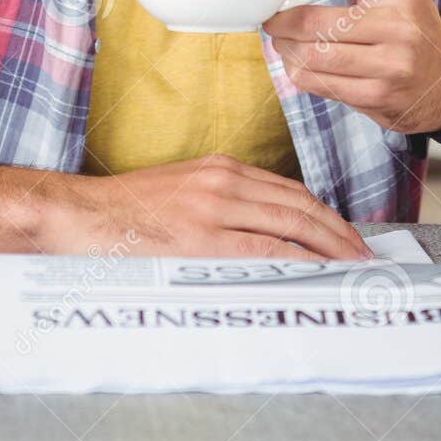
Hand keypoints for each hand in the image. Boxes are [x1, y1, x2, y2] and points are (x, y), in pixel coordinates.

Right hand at [38, 153, 373, 261]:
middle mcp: (223, 181)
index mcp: (219, 169)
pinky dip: (297, 258)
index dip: (324, 216)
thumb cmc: (121, 215)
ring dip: (329, 247)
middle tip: (364, 256)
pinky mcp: (201, 236)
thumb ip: (218, 209)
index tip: (345, 237)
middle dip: (339, 232)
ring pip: (290, 224)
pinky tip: (316, 271)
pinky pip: (264, 248)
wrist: (75, 217)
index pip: (289, 191)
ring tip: (351, 268)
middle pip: (300, 205)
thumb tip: (259, 240)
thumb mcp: (178, 195)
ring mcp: (213, 207)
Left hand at [262, 0, 440, 135]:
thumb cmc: (407, 24)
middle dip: (280, 21)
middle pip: (312, 20)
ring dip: (286, 49)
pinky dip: (300, 72)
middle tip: (272, 20)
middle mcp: (399, 23)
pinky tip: (302, 64)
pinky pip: (319, 84)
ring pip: (310, 56)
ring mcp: (391, 63)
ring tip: (284, 42)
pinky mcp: (379, 95)